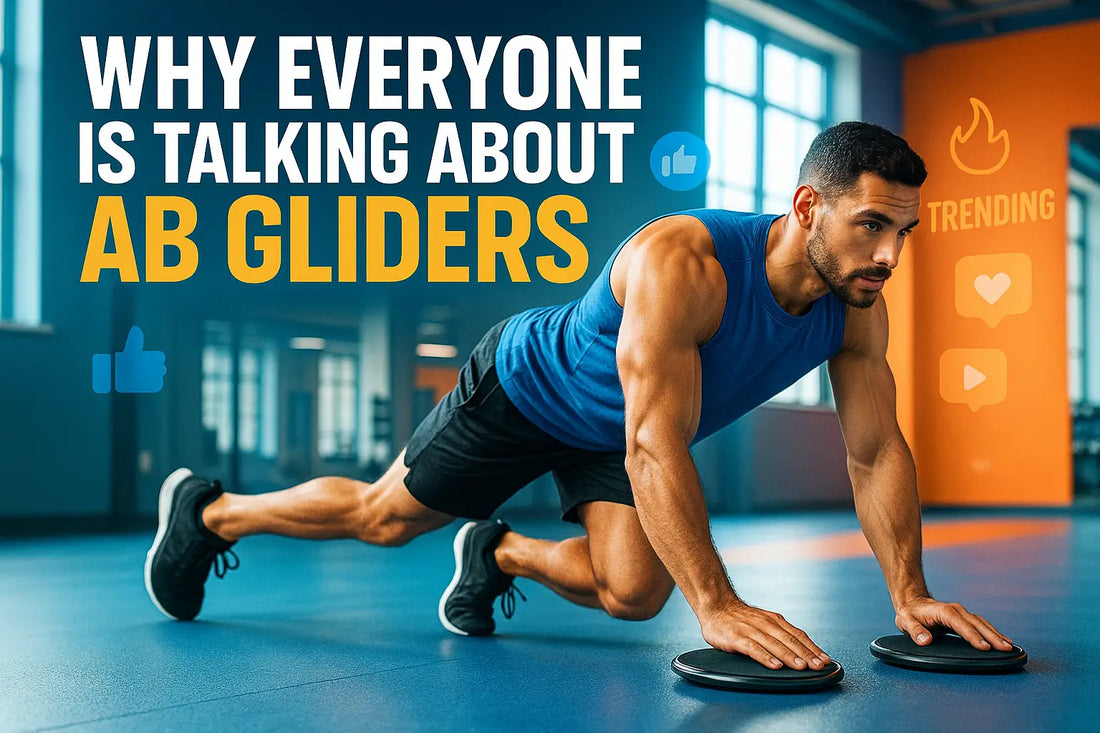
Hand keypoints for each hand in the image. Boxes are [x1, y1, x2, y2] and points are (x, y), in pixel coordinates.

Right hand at [699, 599, 830, 670]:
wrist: (716, 605)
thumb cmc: (741, 618)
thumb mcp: (764, 621)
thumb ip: (779, 633)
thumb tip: (801, 649)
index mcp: (774, 621)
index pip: (798, 635)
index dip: (812, 648)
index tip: (826, 660)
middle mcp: (765, 624)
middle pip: (789, 640)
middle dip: (806, 654)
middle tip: (819, 666)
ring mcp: (751, 630)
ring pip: (774, 644)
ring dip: (789, 656)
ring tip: (801, 667)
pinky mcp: (737, 638)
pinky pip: (753, 648)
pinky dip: (765, 657)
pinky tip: (774, 665)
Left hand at [894, 596, 1013, 650]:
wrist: (912, 601)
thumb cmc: (910, 613)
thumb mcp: (906, 621)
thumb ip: (915, 631)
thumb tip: (925, 641)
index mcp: (944, 612)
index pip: (961, 625)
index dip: (973, 636)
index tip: (984, 647)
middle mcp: (956, 611)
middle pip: (977, 624)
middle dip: (992, 636)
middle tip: (1006, 649)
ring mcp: (962, 613)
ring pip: (982, 624)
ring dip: (996, 635)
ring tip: (1009, 647)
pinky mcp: (965, 618)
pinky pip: (981, 625)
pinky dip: (992, 632)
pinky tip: (1002, 640)